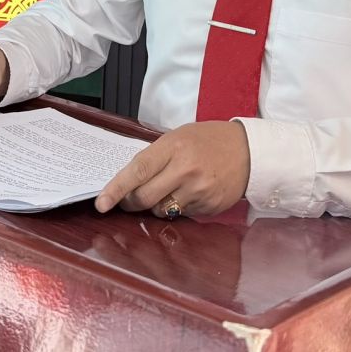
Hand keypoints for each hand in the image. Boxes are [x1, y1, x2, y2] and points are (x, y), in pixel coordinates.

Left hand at [94, 121, 250, 217]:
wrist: (249, 151)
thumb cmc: (209, 140)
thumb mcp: (180, 137)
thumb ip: (156, 157)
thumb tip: (129, 182)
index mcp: (173, 147)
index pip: (137, 171)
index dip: (116, 189)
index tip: (101, 203)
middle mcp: (185, 170)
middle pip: (145, 197)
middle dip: (131, 202)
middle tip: (129, 200)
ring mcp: (198, 191)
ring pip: (161, 210)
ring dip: (156, 205)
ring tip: (168, 189)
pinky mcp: (208, 207)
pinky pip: (181, 214)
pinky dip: (178, 207)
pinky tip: (190, 192)